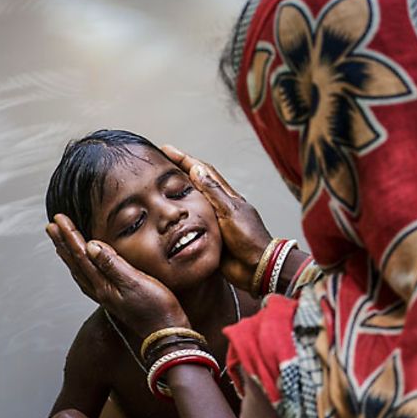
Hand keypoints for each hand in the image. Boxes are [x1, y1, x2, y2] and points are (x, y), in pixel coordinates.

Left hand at [46, 214, 188, 336]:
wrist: (167, 333)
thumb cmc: (156, 309)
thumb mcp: (136, 282)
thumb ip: (112, 264)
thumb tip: (91, 246)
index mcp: (103, 285)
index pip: (82, 255)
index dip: (70, 236)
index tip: (59, 220)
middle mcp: (101, 291)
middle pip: (76, 263)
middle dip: (64, 243)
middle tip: (52, 226)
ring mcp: (107, 296)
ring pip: (81, 271)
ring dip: (70, 255)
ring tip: (61, 243)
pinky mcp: (116, 299)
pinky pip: (90, 279)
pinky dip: (82, 268)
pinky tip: (85, 267)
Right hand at [163, 145, 271, 293]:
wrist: (258, 268)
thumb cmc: (250, 239)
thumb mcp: (230, 212)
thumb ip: (213, 192)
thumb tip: (197, 169)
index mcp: (227, 197)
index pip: (203, 172)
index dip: (185, 159)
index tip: (166, 149)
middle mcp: (220, 207)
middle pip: (196, 184)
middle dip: (179, 171)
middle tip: (160, 162)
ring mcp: (215, 222)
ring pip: (192, 202)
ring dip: (177, 192)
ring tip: (158, 184)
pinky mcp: (210, 237)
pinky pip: (192, 223)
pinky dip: (180, 215)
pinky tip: (169, 215)